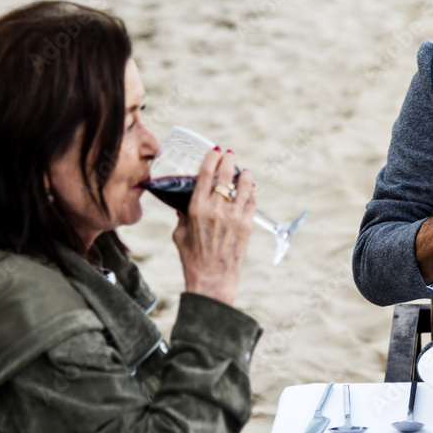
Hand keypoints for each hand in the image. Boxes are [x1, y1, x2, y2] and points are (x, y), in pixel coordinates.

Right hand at [174, 148, 256, 305]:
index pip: (205, 175)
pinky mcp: (247, 225)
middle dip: (229, 161)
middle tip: (230, 155)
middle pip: (226, 175)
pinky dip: (253, 192)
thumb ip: (182, 216)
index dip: (211, 159)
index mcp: (196, 209)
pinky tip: (251, 188)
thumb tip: (183, 203)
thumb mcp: (180, 234)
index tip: (215, 151)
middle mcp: (216, 210)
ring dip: (245, 175)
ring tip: (244, 171)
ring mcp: (234, 217)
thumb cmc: (193, 259)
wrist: (212, 280)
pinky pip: (253, 201)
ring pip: (244, 186)